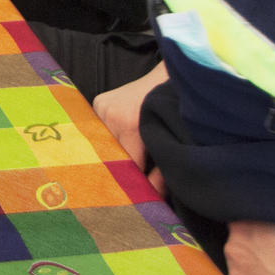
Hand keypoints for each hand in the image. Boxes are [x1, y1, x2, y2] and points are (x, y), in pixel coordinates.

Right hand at [90, 63, 167, 193]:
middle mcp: (109, 114)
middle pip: (113, 157)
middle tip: (137, 182)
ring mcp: (100, 106)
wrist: (172, 74)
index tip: (141, 196)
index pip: (126, 167)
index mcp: (129, 124)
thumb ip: (162, 173)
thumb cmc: (176, 108)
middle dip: (125, 171)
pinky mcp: (97, 102)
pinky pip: (102, 132)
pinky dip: (112, 142)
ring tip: (132, 161)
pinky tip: (121, 145)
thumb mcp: (172, 141)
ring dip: (118, 155)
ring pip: (106, 146)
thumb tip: (153, 199)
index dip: (134, 183)